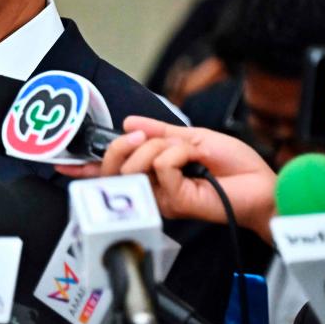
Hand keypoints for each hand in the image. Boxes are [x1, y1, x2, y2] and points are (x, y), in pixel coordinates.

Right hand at [101, 116, 276, 243]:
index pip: (113, 170)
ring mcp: (161, 196)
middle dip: (121, 146)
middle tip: (140, 136)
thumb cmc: (235, 165)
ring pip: (133, 167)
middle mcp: (152, 186)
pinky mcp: (175, 201)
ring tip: (183, 152)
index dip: (84, 165)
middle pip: (112, 168)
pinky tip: (192, 162)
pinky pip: (160, 168)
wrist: (263, 185)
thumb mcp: (193, 137)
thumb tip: (127, 122)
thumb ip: (159, 132)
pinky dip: (175, 155)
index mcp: (153, 172)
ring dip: (156, 149)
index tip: (61, 162)